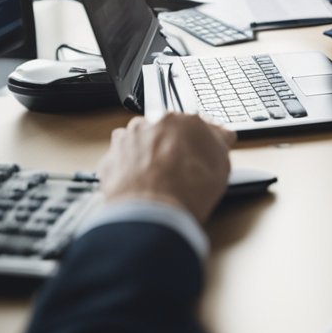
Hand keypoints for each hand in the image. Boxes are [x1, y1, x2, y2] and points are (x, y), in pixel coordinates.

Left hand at [96, 115, 236, 224]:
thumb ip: (220, 142)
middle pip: (166, 131)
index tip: (201, 152)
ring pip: (142, 141)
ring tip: (157, 179)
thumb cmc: (189, 189)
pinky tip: (140, 184)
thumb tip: (221, 135)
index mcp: (184, 119)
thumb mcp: (222, 164)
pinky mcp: (109, 158)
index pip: (196, 125)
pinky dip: (129, 169)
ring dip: (148, 154)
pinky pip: (122, 160)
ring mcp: (128, 138)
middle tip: (179, 170)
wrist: (152, 213)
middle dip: (171, 145)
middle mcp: (154, 121)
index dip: (200, 142)